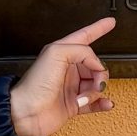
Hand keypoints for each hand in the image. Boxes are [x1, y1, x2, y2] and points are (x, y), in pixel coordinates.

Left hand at [8, 15, 115, 135]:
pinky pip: (94, 103)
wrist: (26, 113)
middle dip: (100, 72)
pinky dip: (101, 103)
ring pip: (96, 84)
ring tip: (86, 96)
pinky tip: (106, 103)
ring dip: (96, 90)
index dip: (98, 28)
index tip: (110, 22)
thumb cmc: (34, 84)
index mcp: (62, 52)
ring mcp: (71, 87)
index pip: (85, 36)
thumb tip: (97, 64)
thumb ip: (82, 51)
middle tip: (95, 81)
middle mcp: (67, 69)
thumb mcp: (57, 54)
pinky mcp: (73, 104)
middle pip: (95, 65)